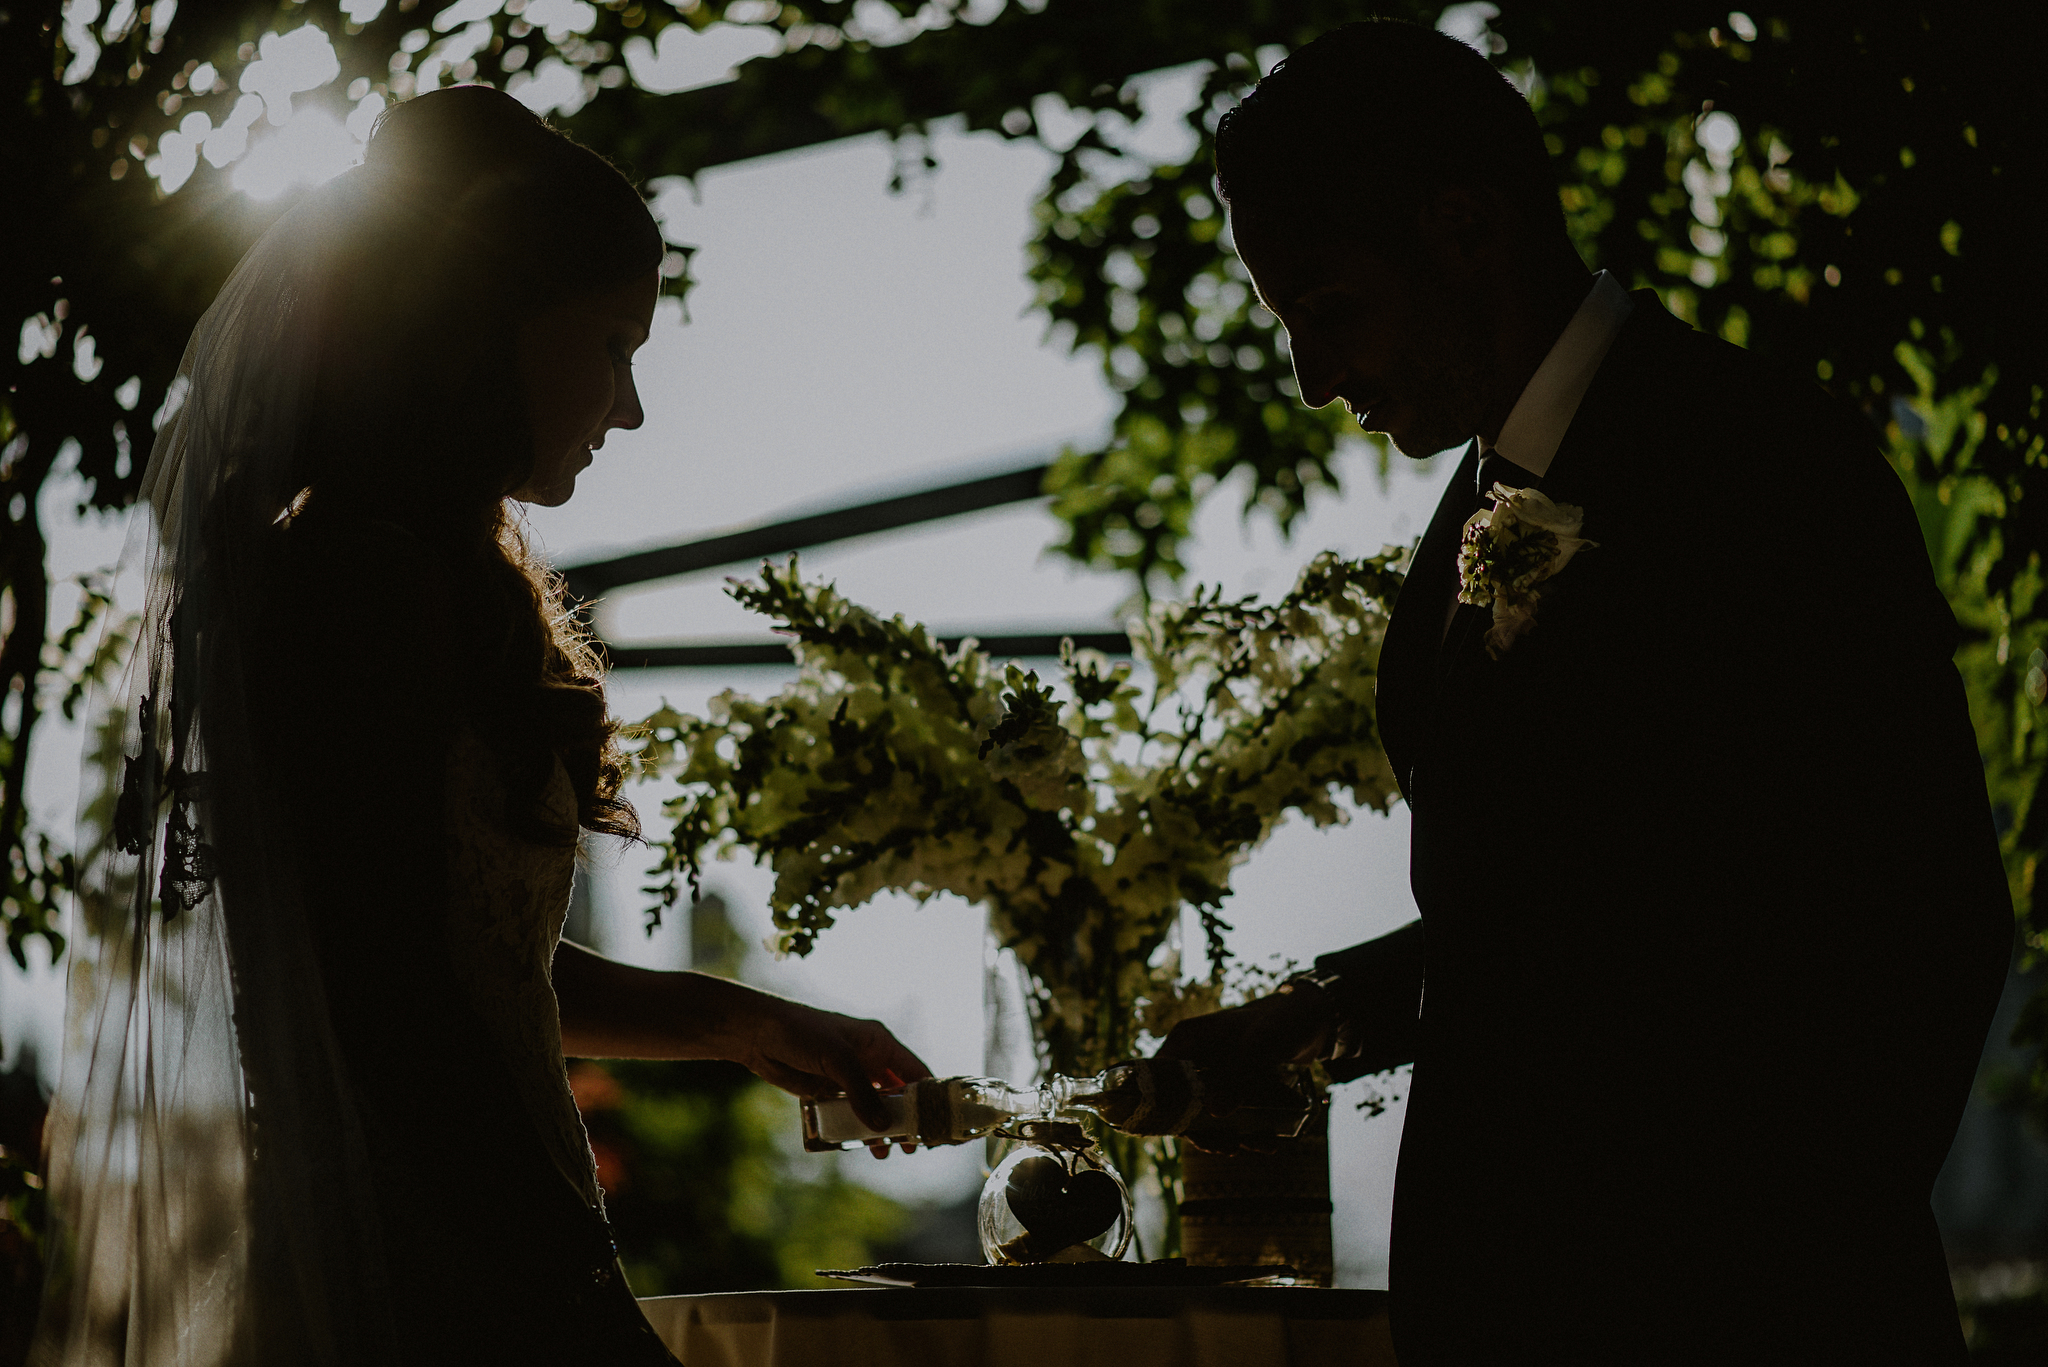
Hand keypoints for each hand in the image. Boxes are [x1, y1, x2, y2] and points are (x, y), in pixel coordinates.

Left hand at [714, 988, 932, 1158]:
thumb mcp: (837, 1060)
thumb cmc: (802, 1034)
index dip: (928, 1096)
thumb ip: (861, 1092)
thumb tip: (882, 1126)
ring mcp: (848, 1077)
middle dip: (905, 1119)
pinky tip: (859, 1147)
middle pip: (897, 1094)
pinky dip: (856, 1130)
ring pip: (873, 1108)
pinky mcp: (828, 1091)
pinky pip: (849, 1114)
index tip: (937, 1123)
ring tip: (885, 1153)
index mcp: (878, 1043)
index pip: (914, 1071)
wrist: (758, 1035)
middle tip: (912, 1146)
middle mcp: (868, 1060)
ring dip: (880, 1129)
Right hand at [1154, 983, 1336, 1155]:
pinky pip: (1233, 1115)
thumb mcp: (1260, 1045)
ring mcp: (1215, 1075)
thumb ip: (1238, 1076)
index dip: (1164, 1107)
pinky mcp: (1236, 1087)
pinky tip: (1267, 1141)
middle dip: (1204, 1131)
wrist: (1314, 1018)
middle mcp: (1195, 1058)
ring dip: (1230, 1136)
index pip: (1158, 1078)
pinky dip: (1248, 1130)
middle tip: (1227, 1148)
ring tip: (1254, 1145)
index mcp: (1187, 1040)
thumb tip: (1216, 1113)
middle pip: (1183, 1104)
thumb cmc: (1281, 1019)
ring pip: (1210, 1115)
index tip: (1187, 1132)